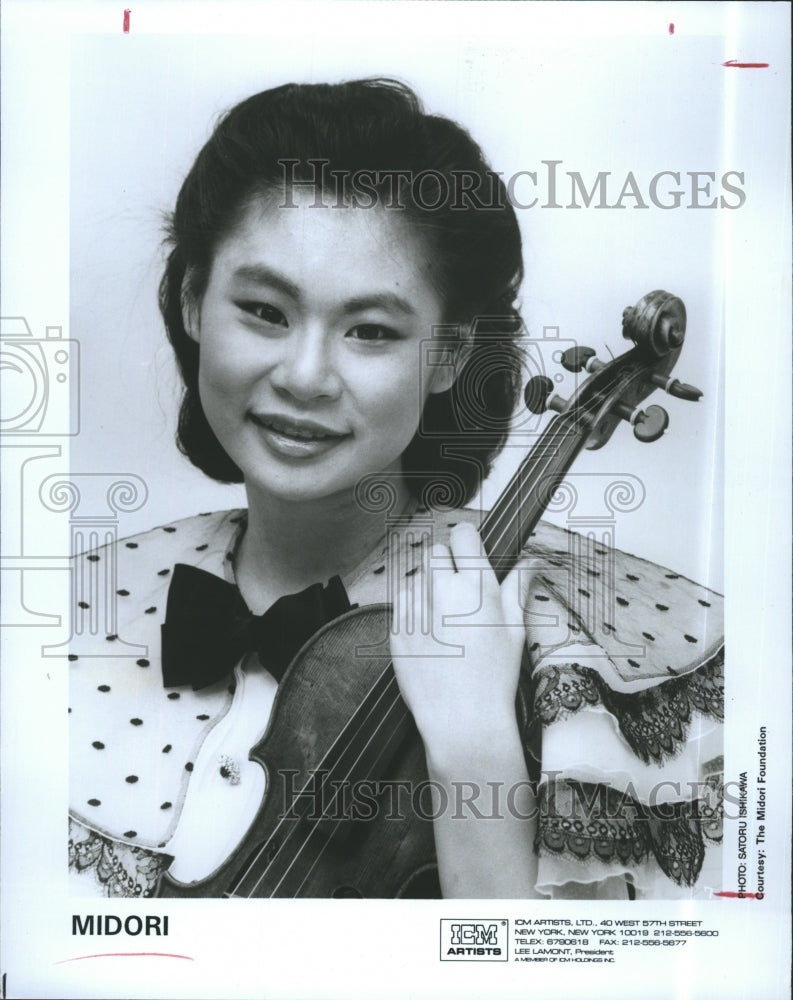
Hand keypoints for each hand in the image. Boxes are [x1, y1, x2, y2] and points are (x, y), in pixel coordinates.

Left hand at [390, 522, 529, 765]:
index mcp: (476, 587)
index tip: (467, 552)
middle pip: (434, 552)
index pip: (462, 535)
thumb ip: (517, 588)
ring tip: (444, 623)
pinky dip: (412, 615)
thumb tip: (530, 562)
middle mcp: (443, 592)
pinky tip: (430, 638)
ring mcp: (415, 610)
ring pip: (416, 579)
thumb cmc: (493, 677)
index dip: (466, 543)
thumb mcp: (514, 629)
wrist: (462, 718)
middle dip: (445, 566)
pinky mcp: (396, 629)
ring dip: (427, 590)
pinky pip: (401, 606)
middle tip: (458, 593)